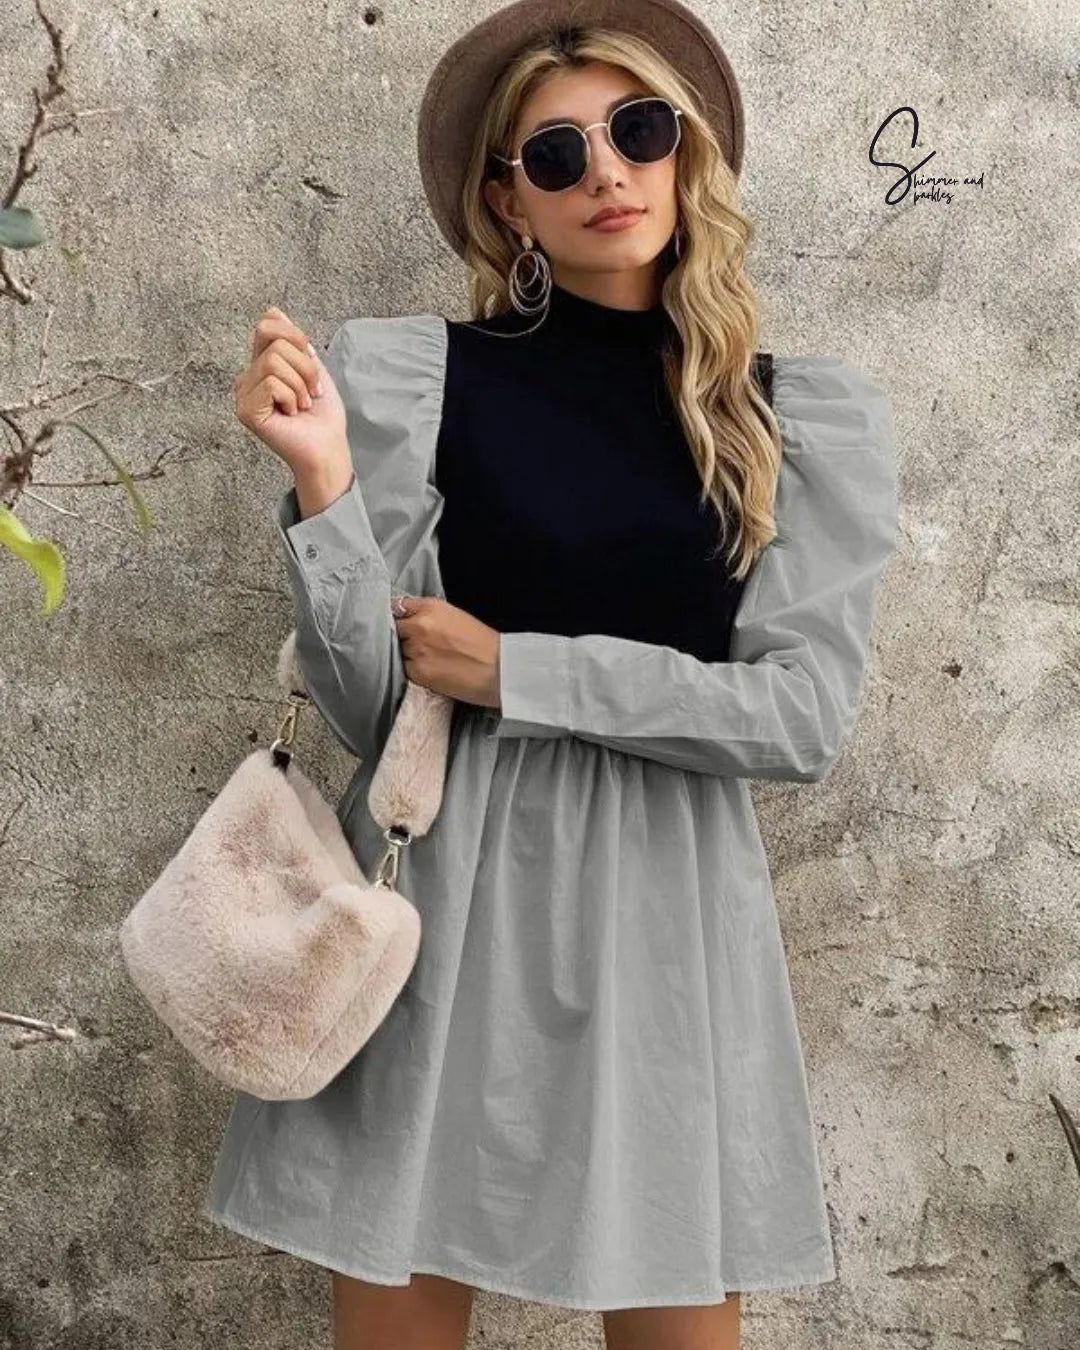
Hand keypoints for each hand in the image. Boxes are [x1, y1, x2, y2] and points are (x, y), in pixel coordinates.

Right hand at [233, 305, 347, 476]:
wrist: (328, 448)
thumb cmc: (323, 416)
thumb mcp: (313, 369)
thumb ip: (294, 342)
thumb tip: (273, 311)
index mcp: (261, 366)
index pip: (268, 325)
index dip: (295, 337)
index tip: (311, 367)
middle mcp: (248, 378)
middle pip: (274, 341)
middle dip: (304, 365)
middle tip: (311, 392)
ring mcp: (243, 395)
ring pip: (273, 361)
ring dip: (300, 385)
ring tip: (302, 405)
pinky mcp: (246, 411)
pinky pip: (272, 383)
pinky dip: (292, 397)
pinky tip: (291, 414)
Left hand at [391, 595, 500, 708]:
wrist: (499, 670)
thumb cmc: (484, 645)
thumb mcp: (456, 616)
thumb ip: (430, 615)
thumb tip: (409, 620)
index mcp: (430, 607)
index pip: (397, 607)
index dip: (399, 617)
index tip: (401, 623)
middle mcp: (419, 626)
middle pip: (394, 629)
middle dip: (401, 636)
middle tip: (417, 644)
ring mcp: (416, 650)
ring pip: (398, 650)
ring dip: (406, 654)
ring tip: (428, 659)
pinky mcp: (417, 672)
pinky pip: (404, 669)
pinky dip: (413, 670)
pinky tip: (430, 670)